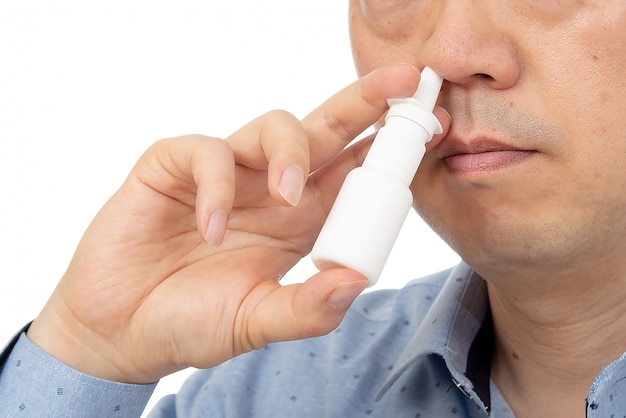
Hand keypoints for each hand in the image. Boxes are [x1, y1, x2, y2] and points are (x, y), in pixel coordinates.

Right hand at [27, 64, 450, 383]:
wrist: (119, 331)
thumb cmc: (191, 323)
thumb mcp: (258, 323)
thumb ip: (308, 308)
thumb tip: (357, 281)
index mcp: (299, 220)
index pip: (352, 172)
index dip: (388, 149)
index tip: (430, 128)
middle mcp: (269, 189)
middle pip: (325, 130)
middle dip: (364, 102)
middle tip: (404, 81)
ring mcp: (225, 174)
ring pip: (272, 125)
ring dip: (291, 150)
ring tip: (289, 197)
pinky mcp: (175, 167)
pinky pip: (206, 152)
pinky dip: (215, 185)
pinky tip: (208, 229)